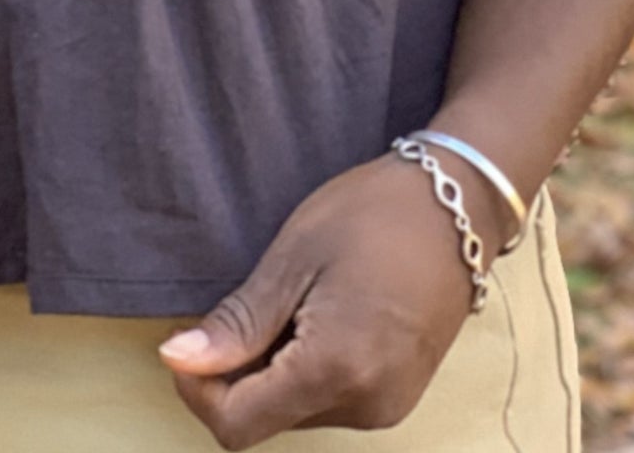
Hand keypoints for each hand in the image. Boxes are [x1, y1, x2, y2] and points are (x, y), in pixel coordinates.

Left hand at [157, 154, 480, 450]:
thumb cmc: (372, 215)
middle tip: (248, 304)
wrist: (457, 206)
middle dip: (237, 376)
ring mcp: (387, 407)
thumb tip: (176, 362)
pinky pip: (329, 402)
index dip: (198, 391)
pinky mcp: (397, 397)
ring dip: (272, 372)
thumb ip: (238, 324)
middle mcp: (366, 406)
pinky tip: (316, 315)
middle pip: (266, 421)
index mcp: (335, 371)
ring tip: (292, 300)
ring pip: (296, 413)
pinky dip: (305, 371)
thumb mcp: (293, 258)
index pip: (238, 426)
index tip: (187, 342)